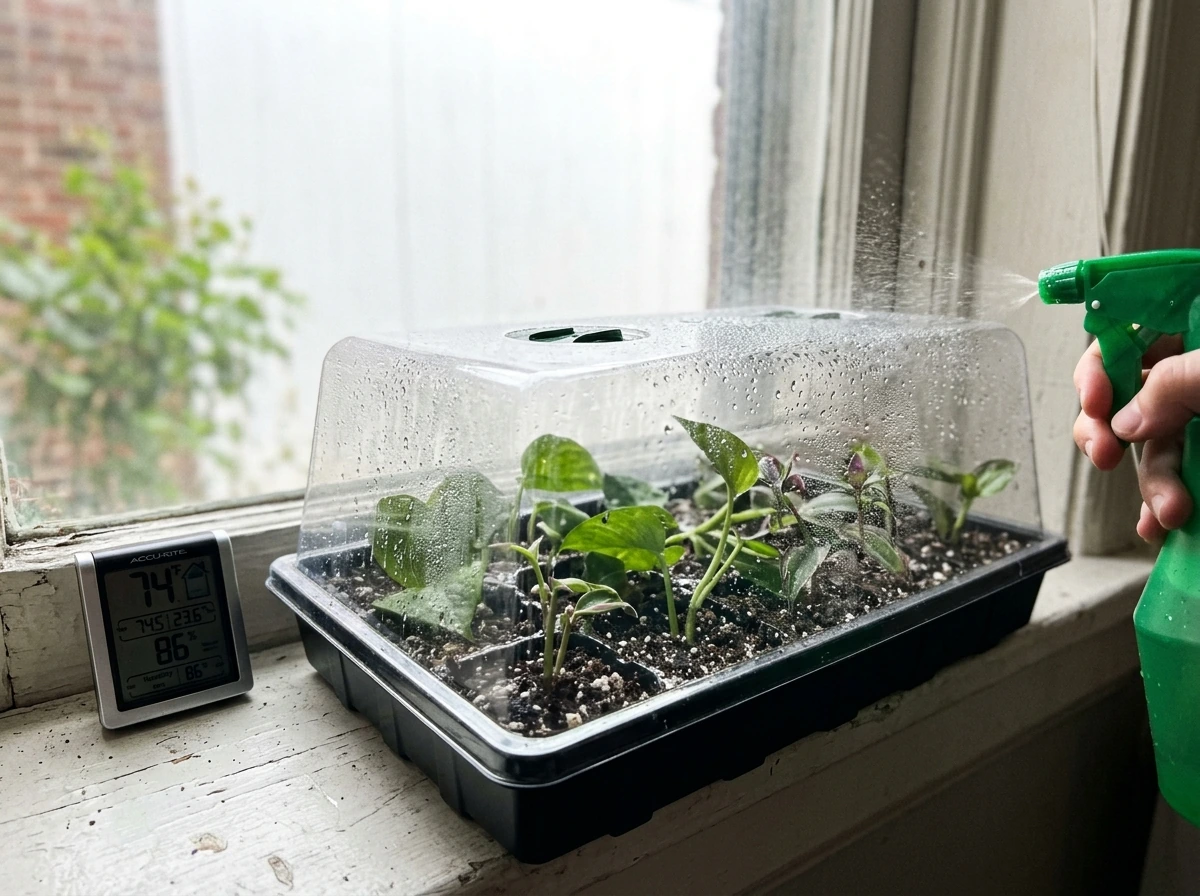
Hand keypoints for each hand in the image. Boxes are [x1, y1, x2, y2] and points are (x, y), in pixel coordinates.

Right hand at [1074, 335, 1198, 540]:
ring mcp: (1197, 417)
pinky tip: (1160, 524)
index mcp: (1187, 333)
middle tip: (1103, 456)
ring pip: (1149, 448)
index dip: (1097, 369)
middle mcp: (1186, 377)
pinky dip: (1161, 503)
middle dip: (1104, 434)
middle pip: (1121, 398)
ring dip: (1150, 483)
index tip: (1095, 401)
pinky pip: (1174, 476)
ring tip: (1169, 511)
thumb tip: (1126, 423)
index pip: (1121, 338)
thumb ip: (1177, 382)